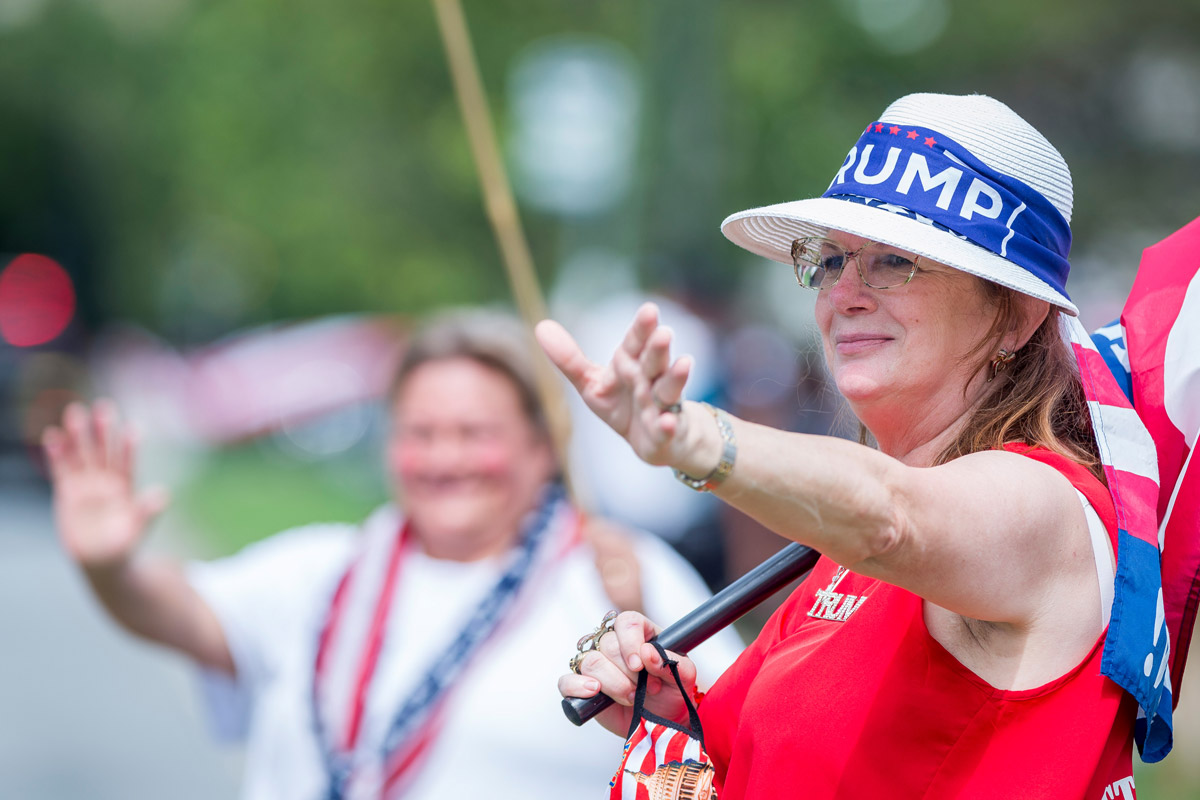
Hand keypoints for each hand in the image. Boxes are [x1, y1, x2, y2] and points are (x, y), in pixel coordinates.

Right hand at [42, 401, 168, 572]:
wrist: (101, 560)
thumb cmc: (123, 545)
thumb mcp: (137, 530)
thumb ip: (147, 512)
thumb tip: (163, 495)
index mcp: (125, 489)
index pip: (127, 463)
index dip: (129, 447)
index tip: (133, 427)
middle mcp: (105, 482)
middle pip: (104, 452)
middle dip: (103, 431)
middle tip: (103, 405)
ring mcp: (86, 486)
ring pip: (82, 456)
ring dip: (78, 436)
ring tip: (75, 412)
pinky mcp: (67, 492)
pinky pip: (61, 470)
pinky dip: (57, 454)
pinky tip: (52, 437)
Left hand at [535, 302, 695, 468]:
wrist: (658, 438)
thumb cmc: (624, 405)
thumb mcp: (593, 383)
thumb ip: (570, 359)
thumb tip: (540, 326)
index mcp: (631, 364)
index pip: (636, 343)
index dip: (642, 329)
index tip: (649, 310)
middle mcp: (650, 380)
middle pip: (654, 362)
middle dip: (658, 349)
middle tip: (664, 333)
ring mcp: (662, 406)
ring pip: (669, 390)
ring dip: (676, 378)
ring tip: (684, 363)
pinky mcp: (666, 433)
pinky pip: (667, 429)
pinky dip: (668, 425)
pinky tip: (668, 421)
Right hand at [557, 611, 696, 737]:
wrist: (664, 724)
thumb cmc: (673, 694)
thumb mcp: (683, 678)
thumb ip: (671, 663)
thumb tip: (648, 653)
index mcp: (639, 633)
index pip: (626, 622)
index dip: (630, 642)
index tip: (639, 665)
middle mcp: (614, 645)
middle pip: (607, 644)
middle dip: (627, 672)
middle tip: (646, 689)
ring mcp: (597, 665)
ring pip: (590, 662)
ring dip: (613, 684)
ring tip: (633, 698)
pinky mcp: (582, 687)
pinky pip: (566, 681)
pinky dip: (577, 687)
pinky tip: (595, 693)